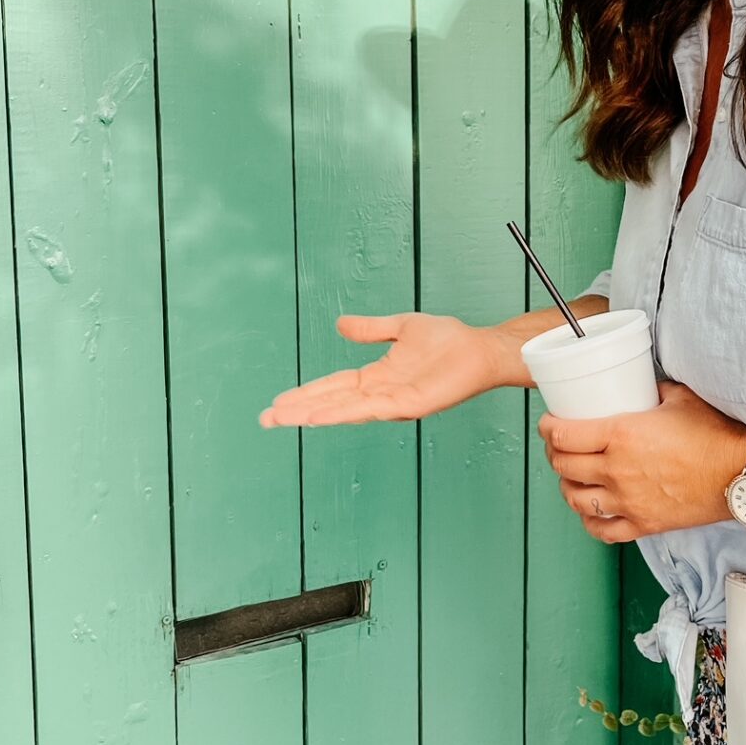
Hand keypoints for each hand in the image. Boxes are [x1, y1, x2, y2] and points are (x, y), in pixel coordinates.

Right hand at [259, 312, 511, 426]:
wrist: (479, 348)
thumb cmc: (448, 340)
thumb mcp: (400, 327)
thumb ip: (371, 329)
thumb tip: (340, 324)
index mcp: (376, 376)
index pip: (333, 387)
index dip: (306, 393)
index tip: (278, 402)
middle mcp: (380, 393)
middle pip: (332, 403)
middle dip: (299, 410)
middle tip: (266, 419)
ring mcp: (393, 402)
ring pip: (345, 410)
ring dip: (314, 414)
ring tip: (285, 418)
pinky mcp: (408, 406)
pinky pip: (370, 411)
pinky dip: (343, 413)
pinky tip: (321, 417)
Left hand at [537, 381, 745, 542]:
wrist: (743, 473)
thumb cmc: (716, 434)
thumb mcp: (678, 397)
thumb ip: (650, 391)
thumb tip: (639, 385)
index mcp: (621, 435)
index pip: (563, 435)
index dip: (547, 428)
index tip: (548, 423)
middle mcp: (617, 470)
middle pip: (563, 466)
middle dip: (553, 454)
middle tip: (558, 446)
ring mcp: (628, 501)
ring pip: (576, 499)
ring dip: (567, 486)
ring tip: (572, 477)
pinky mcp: (643, 524)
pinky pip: (602, 530)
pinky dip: (590, 521)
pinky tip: (591, 510)